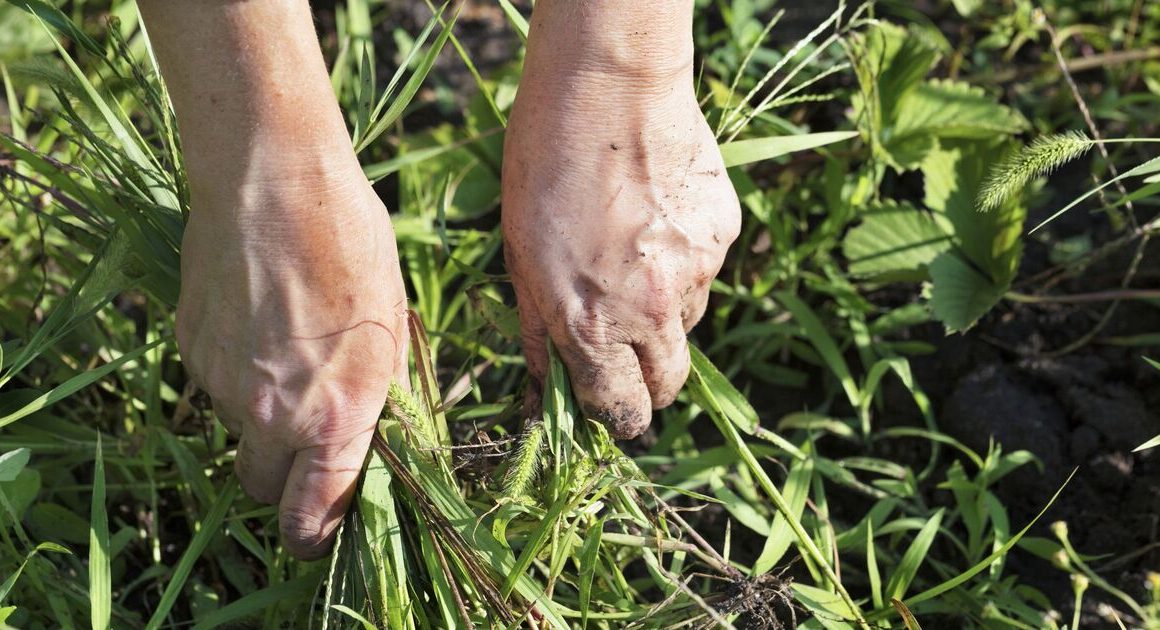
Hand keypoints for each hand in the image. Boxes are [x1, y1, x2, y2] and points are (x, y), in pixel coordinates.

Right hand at [176, 161, 406, 559]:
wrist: (274, 180)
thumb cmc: (352, 244)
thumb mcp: (392, 325)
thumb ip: (379, 396)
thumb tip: (374, 439)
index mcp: (337, 413)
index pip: (313, 516)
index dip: (316, 535)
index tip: (320, 529)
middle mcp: (273, 412)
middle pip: (262, 488)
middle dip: (282, 478)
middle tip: (306, 437)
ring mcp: (222, 383)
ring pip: (237, 431)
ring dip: (259, 415)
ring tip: (287, 348)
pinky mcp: (189, 350)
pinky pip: (212, 385)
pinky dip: (233, 373)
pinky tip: (257, 320)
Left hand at [502, 8, 740, 437]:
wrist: (609, 88)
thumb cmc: (543, 167)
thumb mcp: (519, 256)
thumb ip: (539, 331)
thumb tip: (544, 389)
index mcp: (592, 325)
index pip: (621, 411)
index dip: (617, 417)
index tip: (614, 410)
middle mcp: (651, 311)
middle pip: (669, 385)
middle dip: (649, 383)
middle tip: (628, 352)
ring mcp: (696, 272)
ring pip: (688, 323)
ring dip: (665, 313)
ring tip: (632, 255)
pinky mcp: (723, 234)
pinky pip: (705, 270)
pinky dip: (684, 260)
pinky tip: (656, 217)